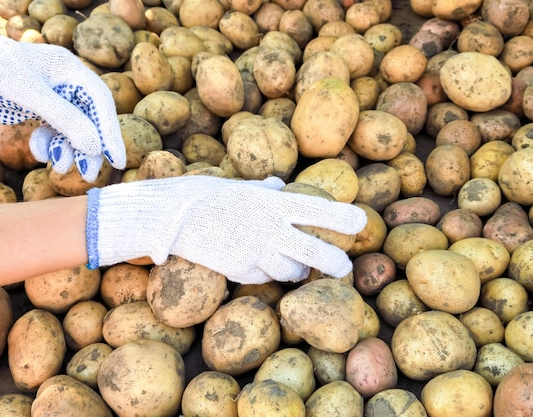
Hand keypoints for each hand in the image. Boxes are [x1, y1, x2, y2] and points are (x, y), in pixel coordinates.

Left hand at [0, 11, 125, 181]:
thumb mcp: (31, 94)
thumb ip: (66, 119)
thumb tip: (95, 146)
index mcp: (71, 70)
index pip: (101, 103)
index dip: (111, 132)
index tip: (117, 160)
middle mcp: (67, 83)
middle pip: (90, 119)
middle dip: (89, 147)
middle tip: (89, 173)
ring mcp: (53, 97)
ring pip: (71, 129)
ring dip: (68, 150)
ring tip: (61, 167)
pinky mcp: (38, 109)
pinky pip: (52, 132)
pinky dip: (48, 144)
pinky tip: (39, 151)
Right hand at [86, 176, 367, 283]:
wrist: (170, 218)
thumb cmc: (205, 196)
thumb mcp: (238, 186)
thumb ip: (263, 189)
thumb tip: (278, 183)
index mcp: (272, 203)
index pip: (317, 210)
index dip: (343, 218)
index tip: (361, 223)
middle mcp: (269, 228)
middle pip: (315, 252)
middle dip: (335, 263)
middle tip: (343, 267)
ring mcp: (255, 252)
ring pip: (291, 271)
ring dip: (296, 270)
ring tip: (295, 267)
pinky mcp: (239, 270)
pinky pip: (262, 277)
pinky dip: (264, 273)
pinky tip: (255, 264)